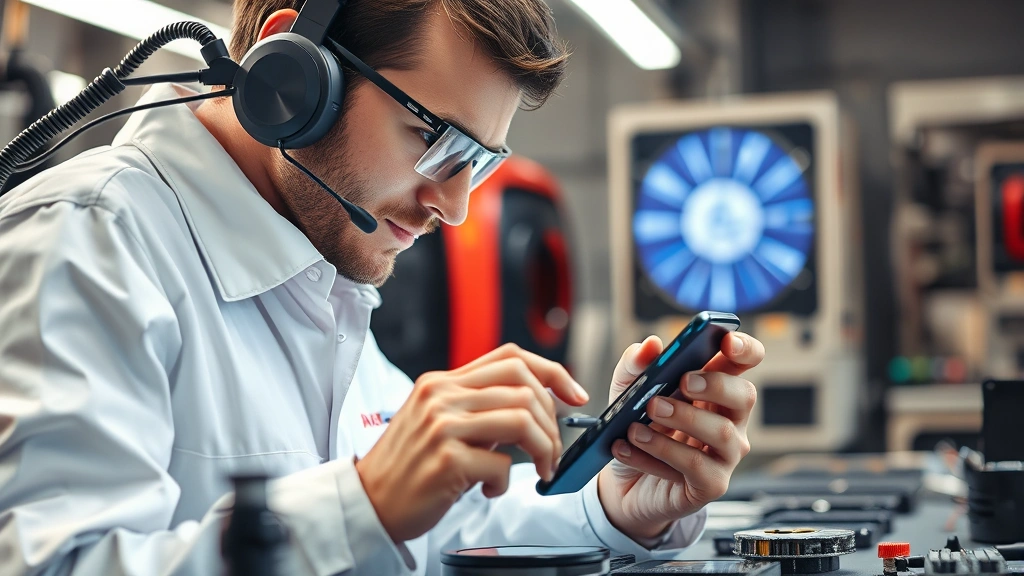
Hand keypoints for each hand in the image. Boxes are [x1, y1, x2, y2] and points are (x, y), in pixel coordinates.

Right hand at [355, 343, 588, 541]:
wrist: (369, 502)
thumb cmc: (409, 467)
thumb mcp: (439, 423)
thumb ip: (478, 407)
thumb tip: (533, 406)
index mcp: (442, 382)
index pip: (511, 357)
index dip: (553, 372)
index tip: (576, 395)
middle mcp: (441, 396)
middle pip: (524, 385)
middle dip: (552, 421)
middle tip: (552, 451)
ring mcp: (443, 426)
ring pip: (523, 419)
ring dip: (543, 450)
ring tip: (537, 470)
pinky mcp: (446, 459)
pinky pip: (502, 464)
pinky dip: (506, 482)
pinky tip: (488, 489)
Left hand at [597, 332, 763, 541]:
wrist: (622, 483)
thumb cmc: (636, 429)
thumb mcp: (626, 393)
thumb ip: (634, 367)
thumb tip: (649, 346)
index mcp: (715, 387)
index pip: (745, 362)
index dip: (744, 348)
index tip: (726, 341)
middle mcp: (729, 419)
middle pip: (744, 396)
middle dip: (714, 384)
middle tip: (682, 381)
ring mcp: (725, 454)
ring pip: (721, 432)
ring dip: (682, 418)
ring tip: (646, 414)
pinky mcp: (711, 484)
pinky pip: (695, 466)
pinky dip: (659, 451)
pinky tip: (629, 443)